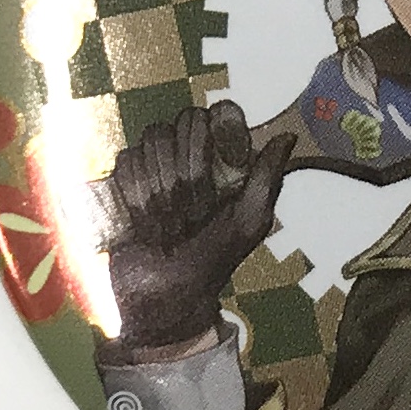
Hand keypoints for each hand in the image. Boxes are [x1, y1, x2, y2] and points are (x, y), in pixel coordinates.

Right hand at [107, 102, 295, 349]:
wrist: (163, 295)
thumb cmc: (213, 260)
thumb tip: (287, 137)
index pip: (219, 114)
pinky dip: (134, 191)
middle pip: (184, 120)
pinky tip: (142, 219)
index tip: (222, 167)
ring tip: (168, 220)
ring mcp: (155, 164)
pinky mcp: (123, 179)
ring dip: (160, 183)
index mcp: (224, 159)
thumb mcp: (249, 222)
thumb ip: (267, 177)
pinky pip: (125, 160)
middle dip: (188, 165)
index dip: (218, 134)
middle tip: (193, 207)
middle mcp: (189, 153)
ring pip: (152, 137)